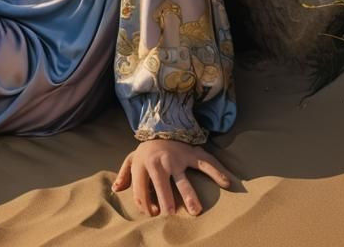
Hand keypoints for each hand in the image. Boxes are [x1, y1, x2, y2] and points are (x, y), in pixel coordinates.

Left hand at [111, 138, 235, 216]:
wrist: (161, 128)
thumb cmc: (146, 151)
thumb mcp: (132, 159)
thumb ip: (125, 174)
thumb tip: (117, 189)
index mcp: (142, 164)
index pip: (141, 189)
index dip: (146, 204)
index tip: (154, 214)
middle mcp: (159, 162)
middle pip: (161, 185)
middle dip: (166, 201)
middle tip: (171, 215)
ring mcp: (176, 158)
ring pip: (182, 178)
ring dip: (189, 195)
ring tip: (196, 210)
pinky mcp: (190, 154)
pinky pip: (205, 163)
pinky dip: (217, 172)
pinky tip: (226, 182)